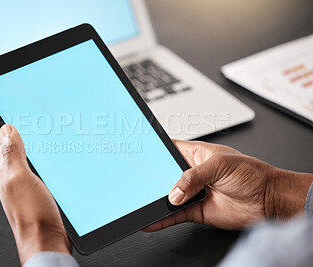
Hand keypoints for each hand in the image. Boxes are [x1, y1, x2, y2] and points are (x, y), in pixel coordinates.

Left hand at [0, 124, 70, 264]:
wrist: (48, 241)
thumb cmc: (32, 217)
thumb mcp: (19, 179)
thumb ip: (12, 154)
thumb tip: (6, 129)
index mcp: (6, 171)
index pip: (5, 141)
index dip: (12, 125)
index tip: (21, 111)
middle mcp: (16, 178)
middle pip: (20, 149)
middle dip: (28, 134)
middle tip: (39, 120)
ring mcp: (30, 185)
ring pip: (35, 159)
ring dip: (41, 148)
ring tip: (48, 133)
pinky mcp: (44, 192)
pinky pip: (45, 171)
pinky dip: (51, 162)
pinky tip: (59, 159)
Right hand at [144, 140, 312, 231]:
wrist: (268, 200)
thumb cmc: (252, 174)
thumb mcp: (220, 165)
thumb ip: (194, 177)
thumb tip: (175, 192)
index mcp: (195, 154)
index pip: (168, 148)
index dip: (153, 150)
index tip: (139, 153)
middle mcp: (191, 173)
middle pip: (162, 174)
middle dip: (150, 178)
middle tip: (137, 182)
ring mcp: (192, 192)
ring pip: (167, 196)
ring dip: (155, 200)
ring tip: (141, 202)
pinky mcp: (195, 210)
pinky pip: (174, 215)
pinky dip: (162, 219)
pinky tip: (151, 220)